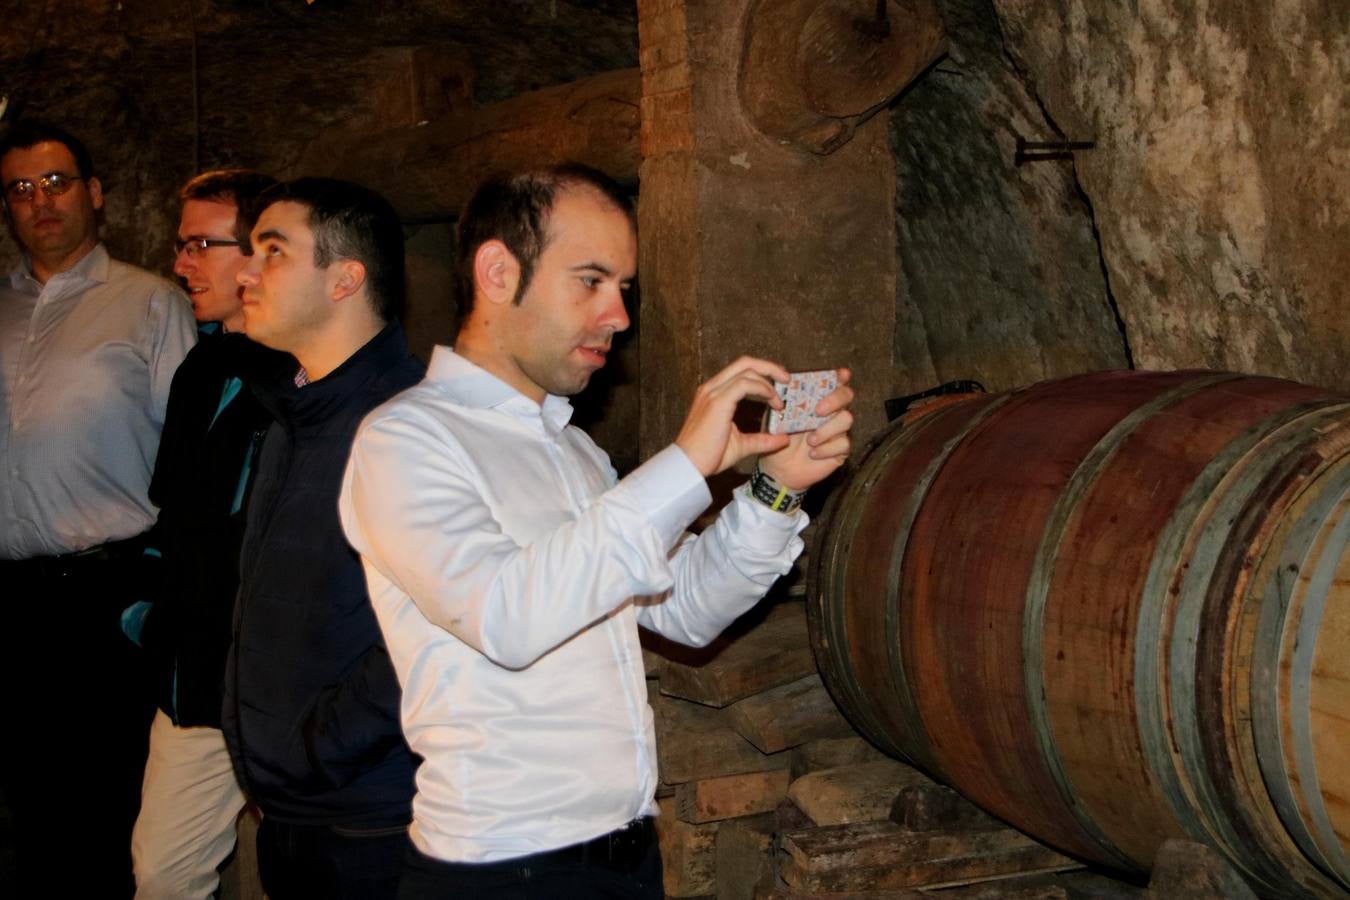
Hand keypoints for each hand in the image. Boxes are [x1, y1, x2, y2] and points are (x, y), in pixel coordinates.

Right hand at [676, 356, 792, 476]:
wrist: (688, 466)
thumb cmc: (708, 456)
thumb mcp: (741, 445)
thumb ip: (762, 440)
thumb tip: (783, 439)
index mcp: (714, 394)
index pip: (740, 371)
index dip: (762, 373)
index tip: (778, 386)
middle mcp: (711, 388)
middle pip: (745, 362)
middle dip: (769, 367)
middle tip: (786, 379)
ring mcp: (713, 392)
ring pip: (746, 369)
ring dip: (769, 379)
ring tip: (781, 396)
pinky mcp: (717, 402)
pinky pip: (745, 384)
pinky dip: (763, 389)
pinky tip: (772, 401)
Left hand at [758, 368, 853, 490]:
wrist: (778, 468)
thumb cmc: (778, 438)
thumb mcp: (776, 417)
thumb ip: (781, 399)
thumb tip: (782, 378)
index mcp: (816, 400)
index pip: (833, 383)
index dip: (840, 377)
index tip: (841, 374)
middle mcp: (831, 412)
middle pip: (847, 395)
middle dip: (835, 399)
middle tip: (818, 410)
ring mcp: (838, 431)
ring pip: (846, 419)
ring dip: (827, 429)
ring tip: (809, 441)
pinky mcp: (841, 450)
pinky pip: (843, 443)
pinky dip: (826, 449)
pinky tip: (813, 454)